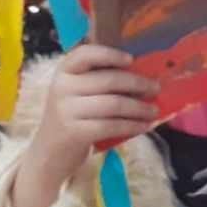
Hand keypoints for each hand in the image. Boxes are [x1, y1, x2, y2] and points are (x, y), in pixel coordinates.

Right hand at [14, 44, 158, 206]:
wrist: (49, 152)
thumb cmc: (72, 117)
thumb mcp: (77, 93)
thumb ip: (99, 81)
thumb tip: (142, 75)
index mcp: (64, 72)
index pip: (85, 54)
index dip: (110, 54)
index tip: (131, 59)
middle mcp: (62, 87)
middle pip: (109, 80)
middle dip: (138, 84)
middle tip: (156, 88)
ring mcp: (66, 110)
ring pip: (114, 104)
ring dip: (139, 108)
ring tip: (154, 111)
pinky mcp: (74, 132)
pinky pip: (111, 125)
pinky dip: (132, 125)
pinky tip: (144, 126)